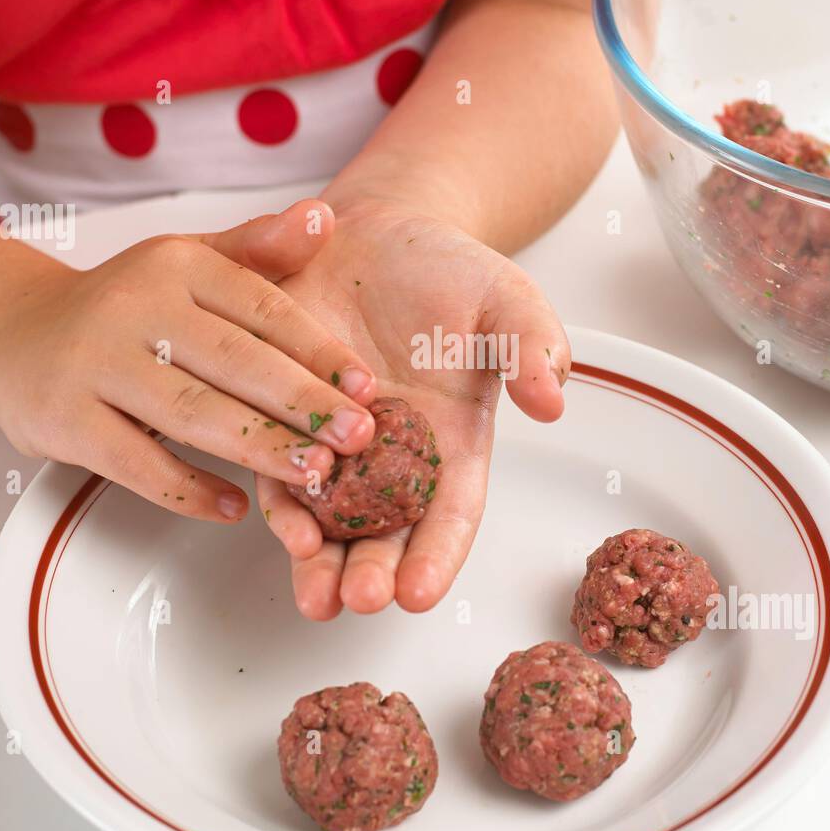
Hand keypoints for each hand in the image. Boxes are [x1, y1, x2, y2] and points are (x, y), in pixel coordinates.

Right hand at [0, 200, 381, 520]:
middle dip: (303, 403)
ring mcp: (94, 365)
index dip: (318, 350)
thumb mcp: (187, 263)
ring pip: (191, 414)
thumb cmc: (122, 305)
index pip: (261, 307)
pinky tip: (235, 507)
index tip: (366, 387)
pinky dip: (188, 489)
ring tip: (315, 474)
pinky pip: (136, 463)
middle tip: (358, 437)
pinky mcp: (63, 420)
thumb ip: (258, 249)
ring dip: (259, 448)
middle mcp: (134, 307)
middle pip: (233, 362)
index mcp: (176, 265)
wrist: (7, 330)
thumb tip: (324, 219)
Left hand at [255, 202, 568, 617]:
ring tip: (316, 595)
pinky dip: (281, 503)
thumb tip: (551, 400)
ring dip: (320, 562)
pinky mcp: (284, 418)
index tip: (423, 591)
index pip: (451, 513)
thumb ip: (533, 345)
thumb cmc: (447, 270)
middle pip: (386, 533)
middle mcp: (395, 458)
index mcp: (454, 442)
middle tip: (364, 598)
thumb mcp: (507, 299)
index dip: (438, 556)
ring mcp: (337, 445)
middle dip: (374, 572)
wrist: (375, 232)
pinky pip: (278, 469)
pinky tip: (281, 526)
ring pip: (329, 519)